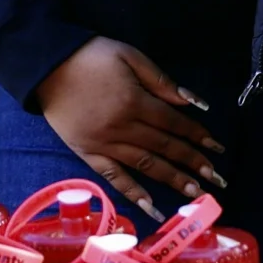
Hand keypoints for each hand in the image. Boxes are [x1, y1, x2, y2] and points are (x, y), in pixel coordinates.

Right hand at [29, 37, 226, 219]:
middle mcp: (121, 127)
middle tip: (216, 179)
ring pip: (144, 165)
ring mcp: (103, 143)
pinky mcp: (86, 153)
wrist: (45, 65)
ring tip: (194, 193)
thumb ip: (161, 82)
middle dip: (192, 163)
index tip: (217, 149)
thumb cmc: (91, 56)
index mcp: (134, 102)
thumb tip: (192, 102)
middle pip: (164, 147)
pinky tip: (150, 206)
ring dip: (171, 180)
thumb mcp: (130, 57)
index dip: (197, 136)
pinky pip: (112, 176)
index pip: (174, 124)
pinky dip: (132, 192)